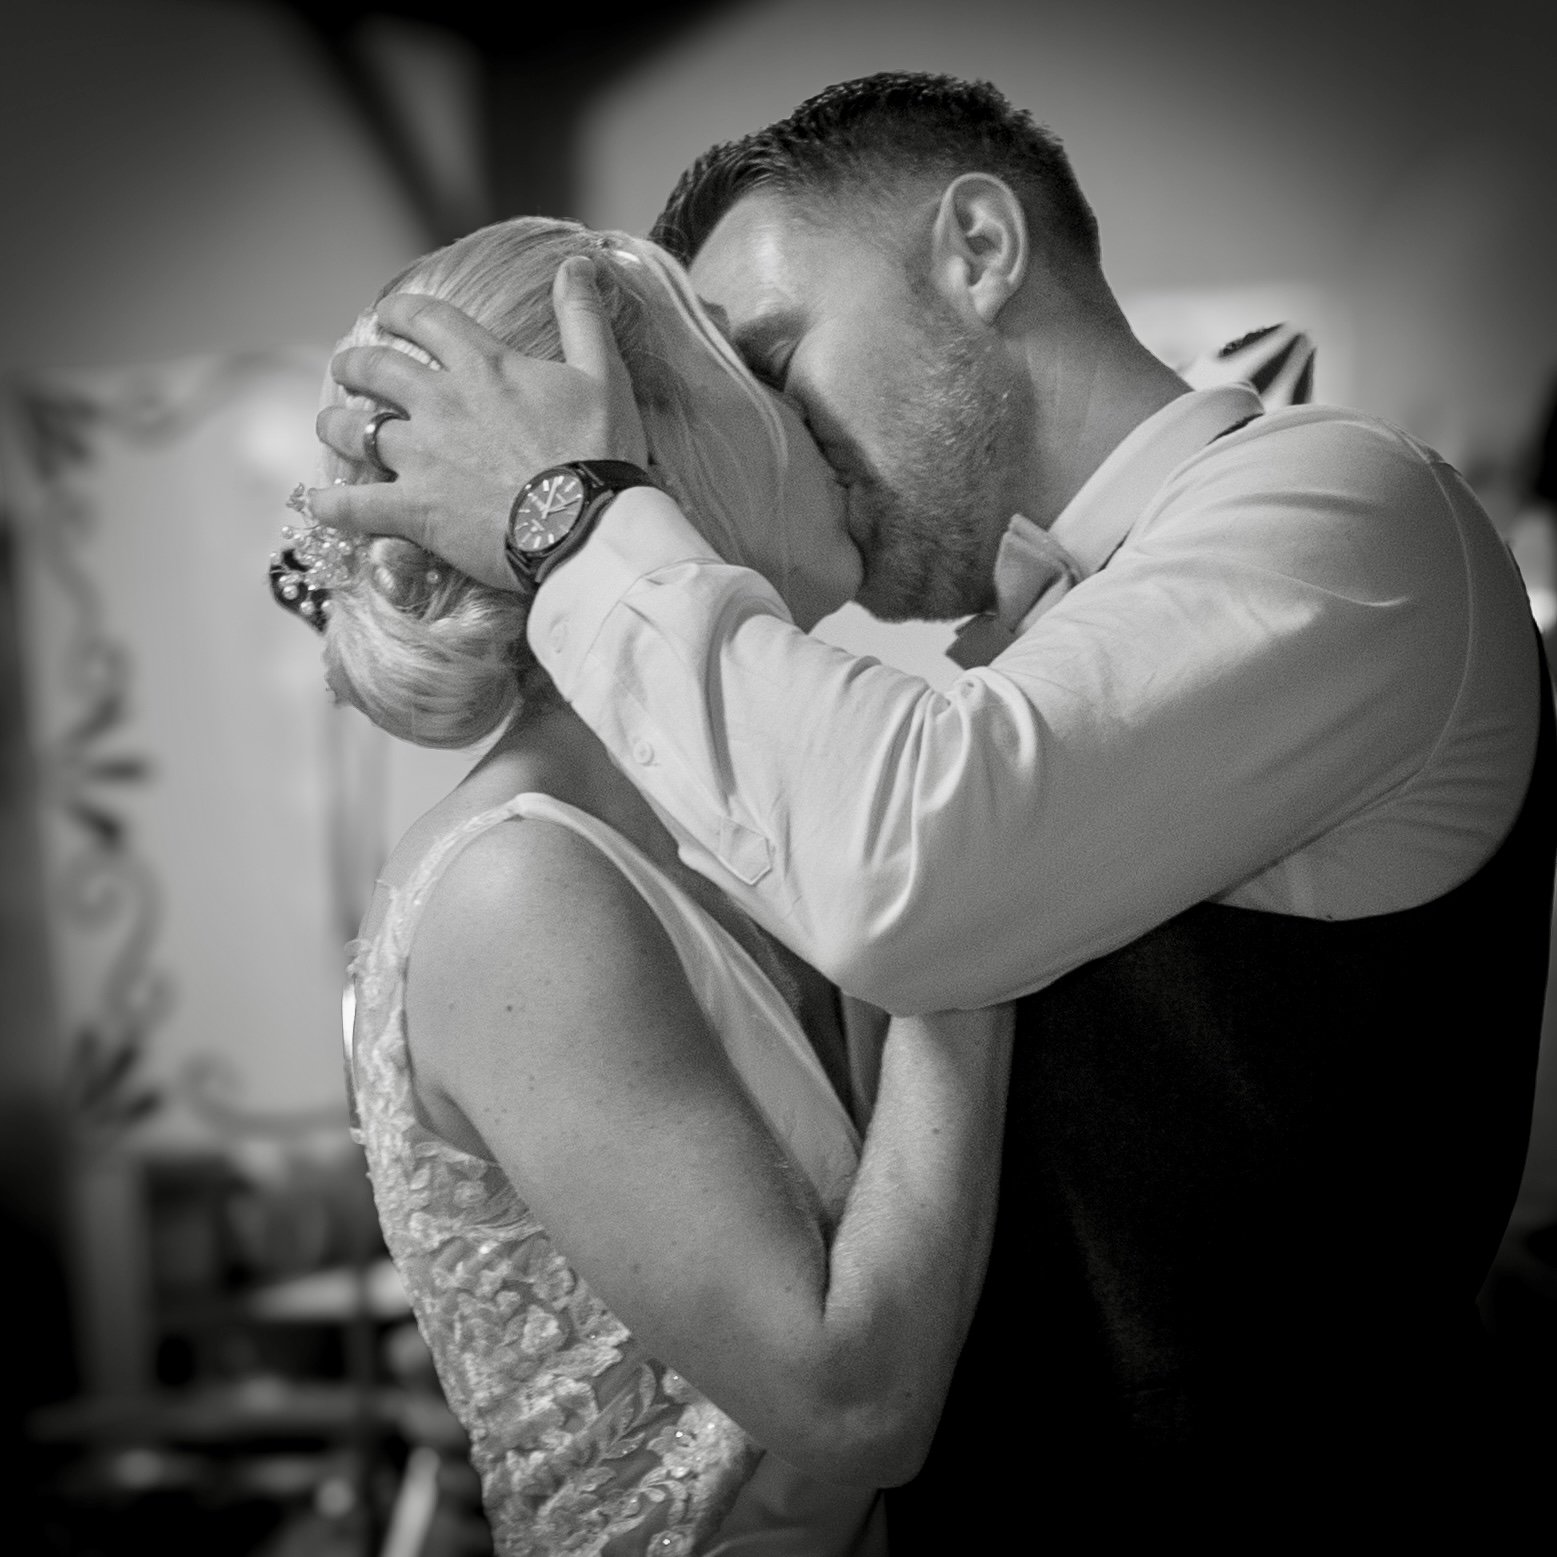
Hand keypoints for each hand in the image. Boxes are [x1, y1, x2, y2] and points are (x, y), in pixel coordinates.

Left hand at [311, 257, 647, 589]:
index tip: (387, 315)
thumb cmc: (600, 454)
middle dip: (354, 365)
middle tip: (347, 369)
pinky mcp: (413, 509)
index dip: (399, 312)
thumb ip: (582, 317)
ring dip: (335, 425)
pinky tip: (321, 504)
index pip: (425, 320)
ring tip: (331, 427)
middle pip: (374, 368)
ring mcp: (420, 457)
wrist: (586, 526)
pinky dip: (332, 504)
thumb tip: (577, 264)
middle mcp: (440, 403)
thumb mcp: (603, 375)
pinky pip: (352, 505)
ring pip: (353, 430)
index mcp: (483, 367)